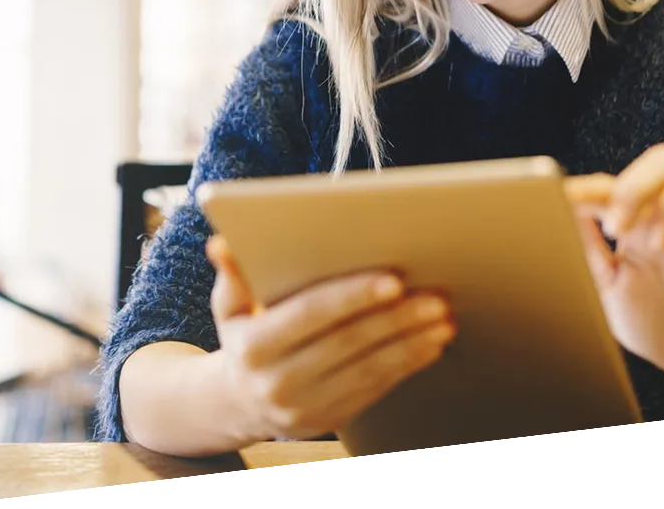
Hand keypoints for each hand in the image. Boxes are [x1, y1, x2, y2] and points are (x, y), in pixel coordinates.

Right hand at [205, 235, 454, 441]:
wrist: (239, 403)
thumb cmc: (244, 336)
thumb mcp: (229, 306)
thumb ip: (233, 273)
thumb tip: (221, 243)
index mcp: (253, 347)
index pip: (310, 315)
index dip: (352, 296)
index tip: (393, 279)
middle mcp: (278, 382)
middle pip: (349, 342)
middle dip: (396, 317)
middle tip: (435, 295)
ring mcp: (307, 408)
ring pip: (370, 368)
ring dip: (412, 341)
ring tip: (443, 316)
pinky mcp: (333, 420)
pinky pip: (378, 388)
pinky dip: (409, 364)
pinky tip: (432, 342)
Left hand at [565, 143, 663, 401]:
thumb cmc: (648, 319)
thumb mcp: (607, 287)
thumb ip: (586, 249)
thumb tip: (557, 210)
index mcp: (638, 215)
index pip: (616, 182)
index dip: (592, 187)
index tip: (568, 200)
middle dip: (639, 183)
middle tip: (618, 226)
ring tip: (659, 245)